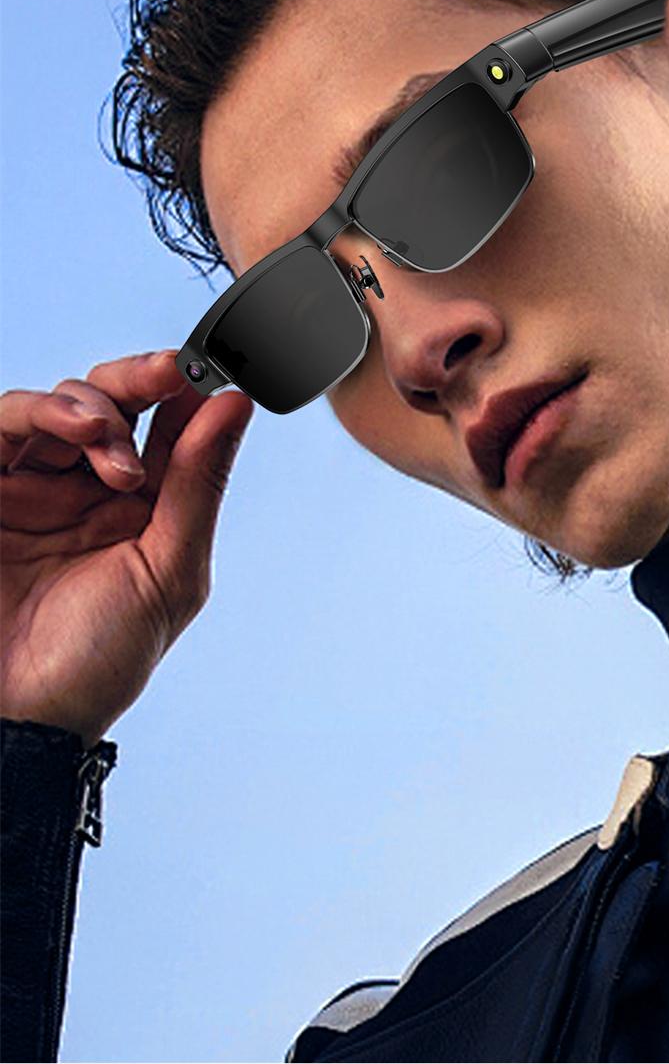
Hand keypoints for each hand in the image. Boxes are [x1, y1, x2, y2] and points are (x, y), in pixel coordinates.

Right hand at [0, 350, 253, 748]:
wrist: (22, 718)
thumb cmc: (100, 661)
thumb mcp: (168, 573)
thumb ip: (198, 486)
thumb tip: (234, 406)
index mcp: (146, 505)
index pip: (171, 426)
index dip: (192, 389)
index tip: (217, 363)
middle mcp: (91, 487)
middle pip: (115, 400)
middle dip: (143, 378)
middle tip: (170, 372)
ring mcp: (36, 485)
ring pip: (62, 405)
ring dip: (95, 403)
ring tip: (109, 436)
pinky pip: (6, 427)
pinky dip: (40, 411)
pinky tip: (81, 429)